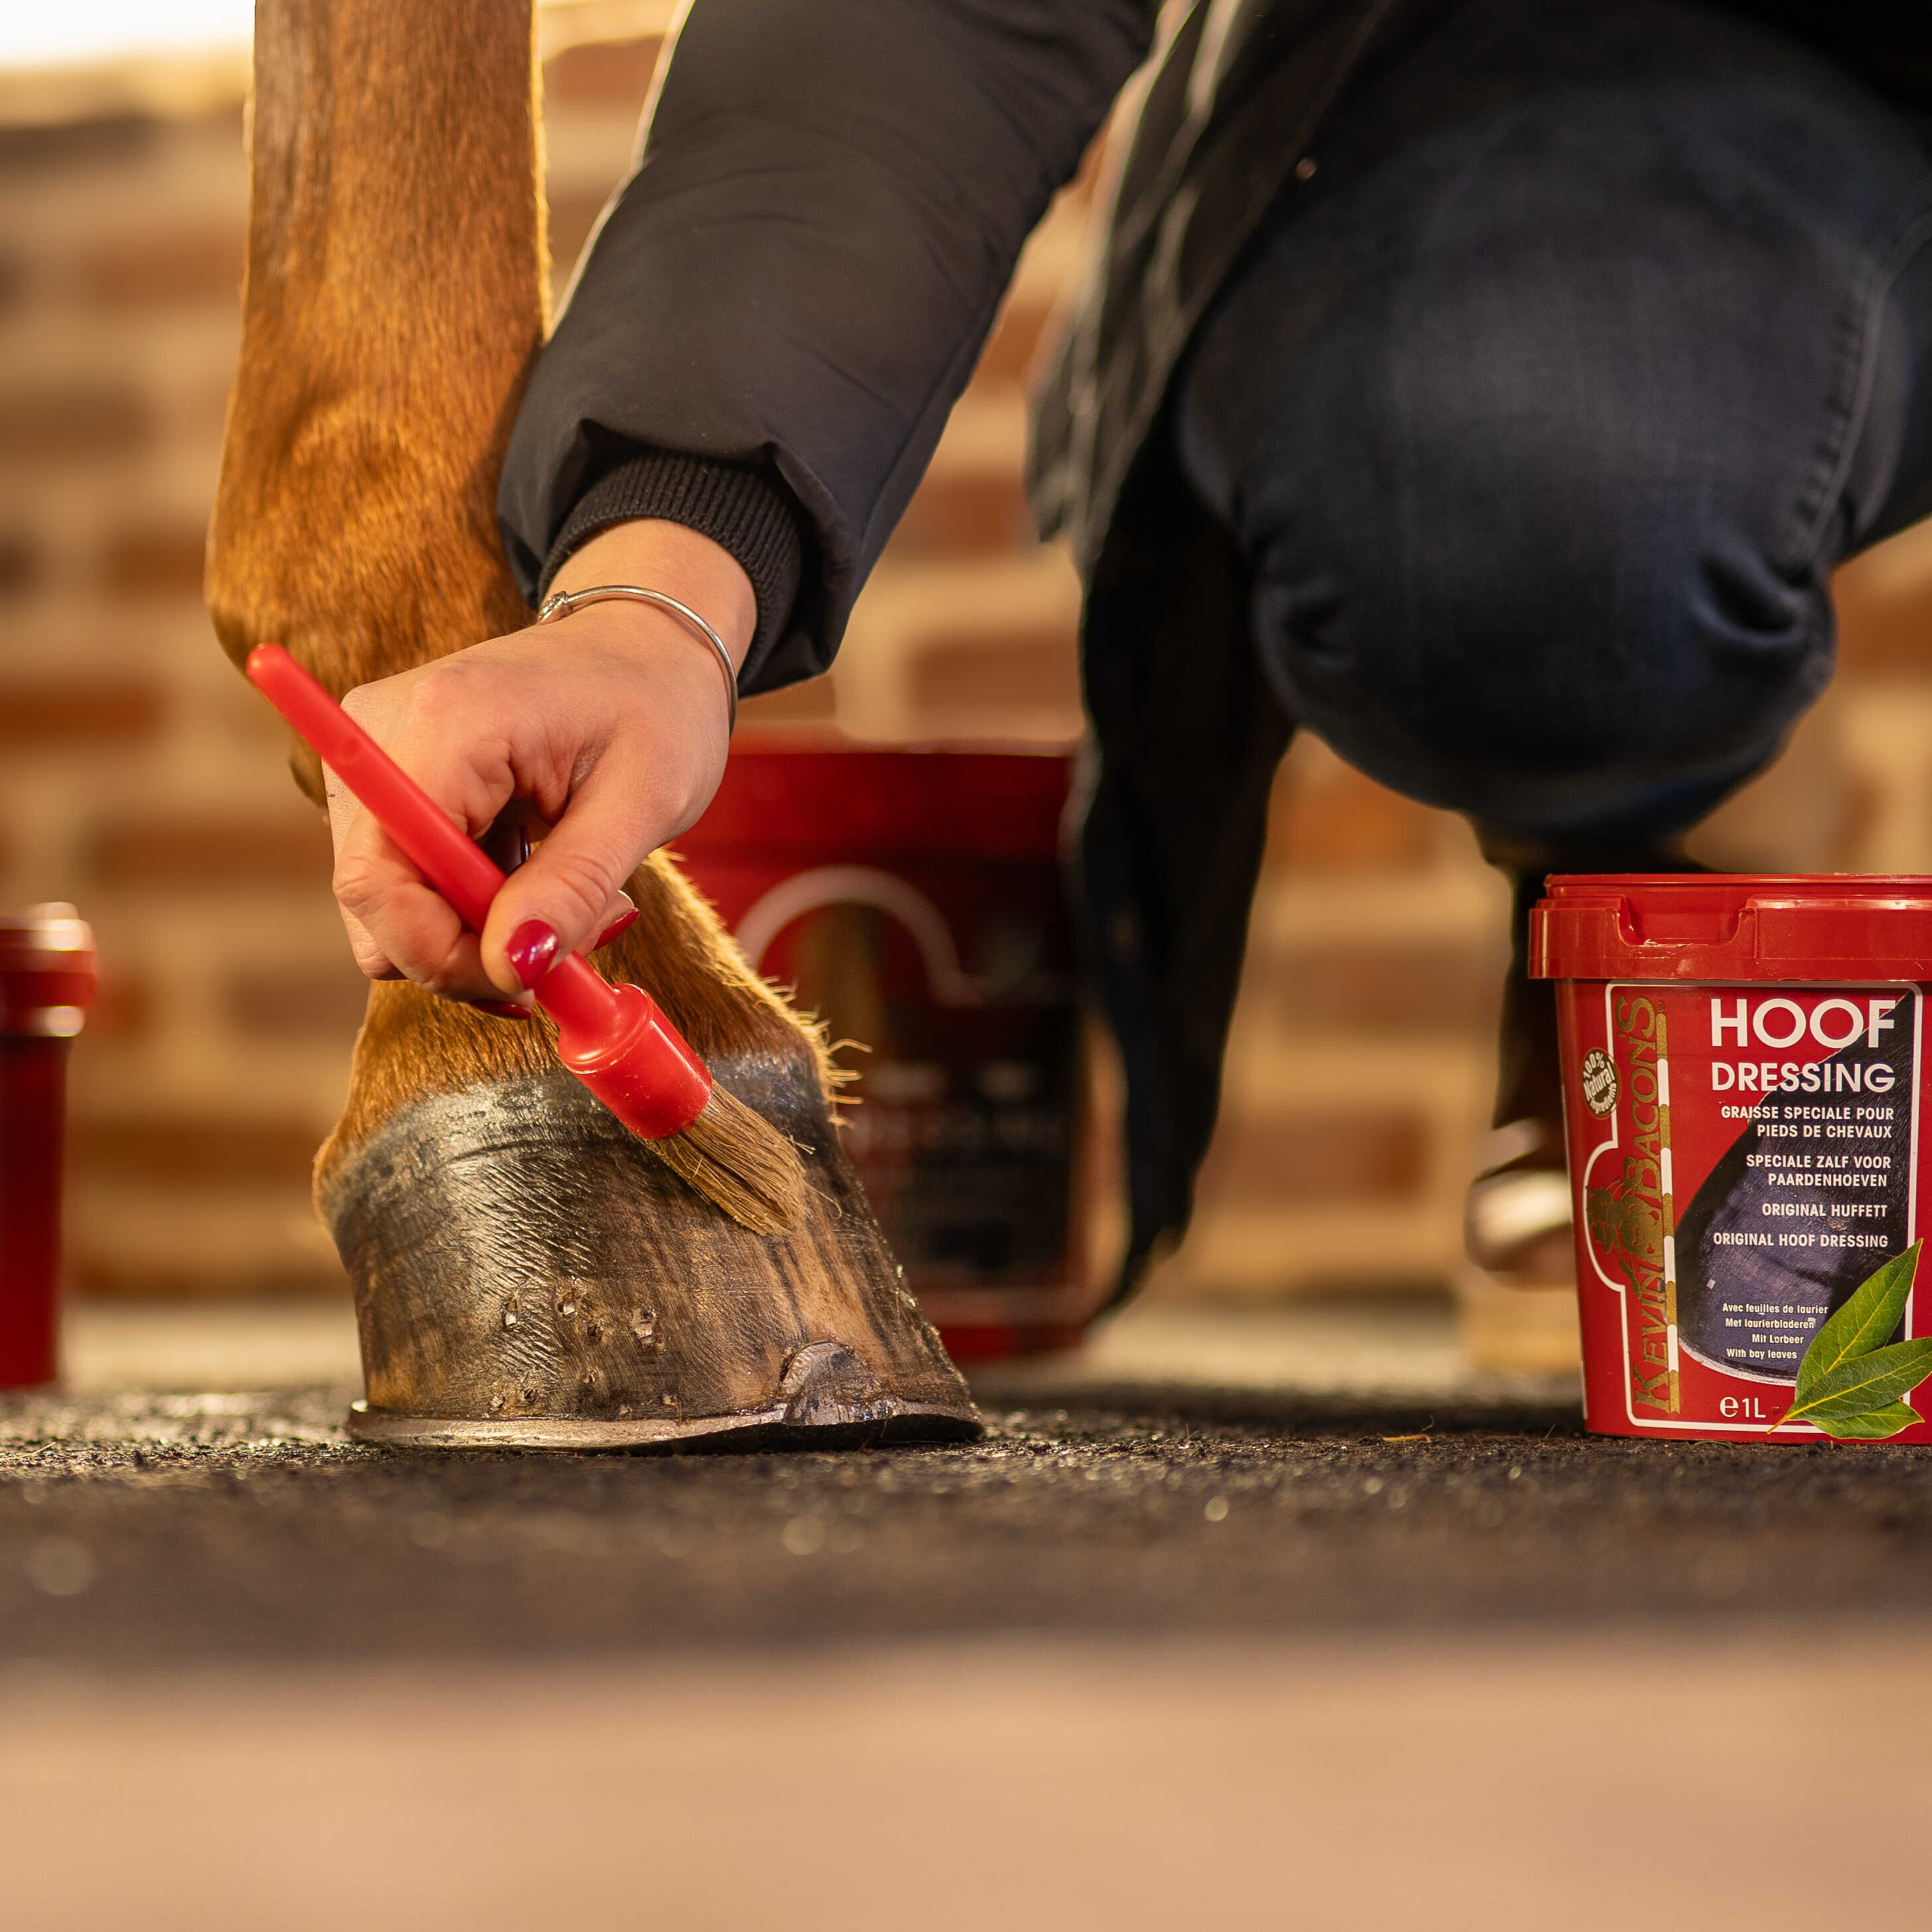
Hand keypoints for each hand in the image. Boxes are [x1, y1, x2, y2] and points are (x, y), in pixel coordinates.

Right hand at [326, 519, 753, 1008]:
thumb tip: (510, 969)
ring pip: (388, 904)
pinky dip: (470, 907)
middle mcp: (382, 730)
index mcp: (445, 723)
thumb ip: (573, 887)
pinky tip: (536, 879)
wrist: (646, 643)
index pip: (381, 880)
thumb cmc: (657, 706)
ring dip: (478, 932)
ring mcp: (374, 751)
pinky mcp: (387, 776)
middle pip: (374, 901)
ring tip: (570, 899)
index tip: (530, 981)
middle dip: (469, 952)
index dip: (441, 956)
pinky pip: (406, 881)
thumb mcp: (645, 801)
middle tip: (572, 945)